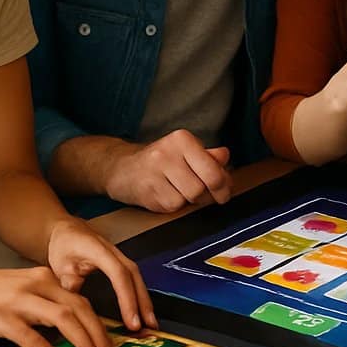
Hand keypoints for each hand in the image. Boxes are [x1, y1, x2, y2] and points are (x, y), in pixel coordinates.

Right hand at [0, 260, 115, 346]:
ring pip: (62, 318)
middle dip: (99, 335)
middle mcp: (37, 286)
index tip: (110, 346)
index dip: (100, 326)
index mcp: (46, 279)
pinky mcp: (1, 317)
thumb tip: (72, 331)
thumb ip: (46, 305)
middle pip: (80, 309)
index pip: (82, 302)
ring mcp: (19, 301)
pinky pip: (30, 334)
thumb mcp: (24, 291)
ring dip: (82, 341)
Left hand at [45, 219, 157, 333]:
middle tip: (148, 326)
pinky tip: (142, 311)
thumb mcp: (59, 263)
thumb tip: (77, 302)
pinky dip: (140, 296)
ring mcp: (120, 257)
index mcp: (99, 251)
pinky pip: (134, 280)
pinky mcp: (121, 264)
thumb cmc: (64, 245)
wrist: (68, 230)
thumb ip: (68, 283)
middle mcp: (114, 253)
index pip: (119, 275)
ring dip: (145, 301)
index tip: (131, 320)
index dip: (127, 298)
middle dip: (143, 303)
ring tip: (150, 323)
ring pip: (138, 279)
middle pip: (134, 277)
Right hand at [104, 129, 231, 213]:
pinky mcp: (146, 191)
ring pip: (188, 199)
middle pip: (202, 187)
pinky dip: (175, 205)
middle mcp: (166, 153)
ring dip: (192, 201)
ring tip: (184, 192)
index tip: (224, 191)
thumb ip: (208, 155)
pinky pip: (172, 207)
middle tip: (210, 196)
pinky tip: (168, 195)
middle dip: (209, 196)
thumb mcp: (186, 151)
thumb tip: (224, 157)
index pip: (212, 170)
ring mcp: (154, 173)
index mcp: (181, 139)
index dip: (223, 185)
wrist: (122, 169)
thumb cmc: (160, 161)